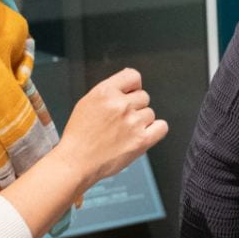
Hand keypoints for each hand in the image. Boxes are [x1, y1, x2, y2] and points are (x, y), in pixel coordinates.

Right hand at [60, 68, 167, 187]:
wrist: (77, 161)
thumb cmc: (79, 136)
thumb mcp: (87, 103)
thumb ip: (109, 91)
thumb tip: (129, 85)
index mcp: (105, 92)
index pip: (133, 76)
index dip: (133, 86)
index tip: (131, 93)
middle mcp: (121, 105)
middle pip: (144, 96)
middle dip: (135, 106)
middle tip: (121, 119)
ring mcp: (133, 122)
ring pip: (150, 113)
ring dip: (141, 121)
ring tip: (124, 131)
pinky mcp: (142, 140)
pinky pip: (161, 127)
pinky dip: (155, 130)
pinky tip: (142, 134)